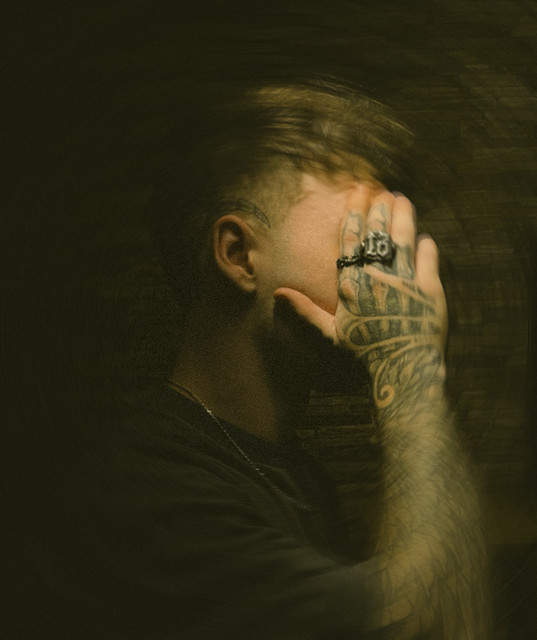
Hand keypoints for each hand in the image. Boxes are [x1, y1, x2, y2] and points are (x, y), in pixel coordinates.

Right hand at [275, 187, 447, 405]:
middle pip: (378, 235)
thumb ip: (306, 310)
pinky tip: (425, 238)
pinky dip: (426, 248)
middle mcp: (379, 277)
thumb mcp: (330, 333)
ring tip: (402, 200)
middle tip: (380, 191)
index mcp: (353, 284)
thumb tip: (278, 293)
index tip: (357, 193)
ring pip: (403, 240)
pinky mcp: (431, 291)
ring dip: (403, 218)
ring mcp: (407, 282)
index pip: (351, 241)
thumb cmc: (363, 354)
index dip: (354, 215)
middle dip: (378, 209)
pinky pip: (428, 261)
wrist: (402, 367)